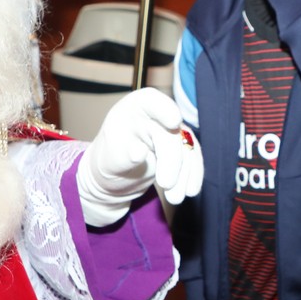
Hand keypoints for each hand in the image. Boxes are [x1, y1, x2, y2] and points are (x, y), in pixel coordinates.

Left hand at [77, 88, 203, 225]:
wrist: (114, 180)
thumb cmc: (107, 165)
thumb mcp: (109, 162)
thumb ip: (123, 156)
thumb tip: (138, 151)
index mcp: (133, 109)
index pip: (150, 100)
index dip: (164, 108)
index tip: (174, 122)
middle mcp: (154, 115)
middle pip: (171, 132)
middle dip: (173, 160)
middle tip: (166, 185)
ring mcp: (170, 130)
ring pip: (187, 147)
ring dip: (185, 173)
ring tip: (175, 198)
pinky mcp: (181, 147)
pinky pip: (193, 158)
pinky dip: (193, 175)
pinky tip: (190, 190)